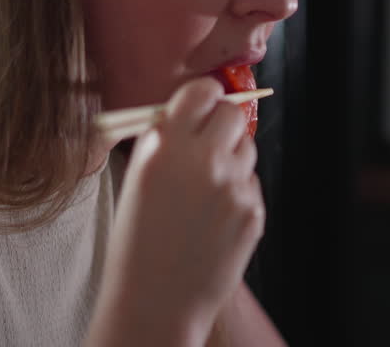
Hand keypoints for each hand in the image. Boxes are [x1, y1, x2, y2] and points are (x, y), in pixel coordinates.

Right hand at [90, 77, 264, 346]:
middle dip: (221, 123)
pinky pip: (251, 184)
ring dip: (231, 158)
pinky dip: (237, 193)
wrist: (157, 299)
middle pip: (232, 113)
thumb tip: (188, 110)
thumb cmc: (138, 239)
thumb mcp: (137, 177)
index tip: (202, 104)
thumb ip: (163, 138)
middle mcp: (202, 160)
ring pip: (247, 147)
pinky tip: (214, 218)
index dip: (204, 97)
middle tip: (209, 143)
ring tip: (205, 190)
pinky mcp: (253, 211)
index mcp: (165, 146)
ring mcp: (232, 186)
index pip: (202, 91)